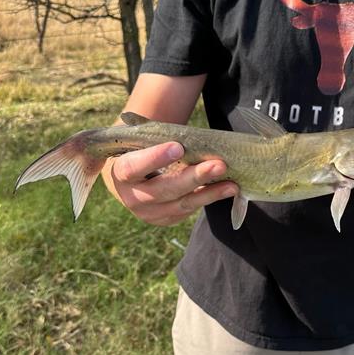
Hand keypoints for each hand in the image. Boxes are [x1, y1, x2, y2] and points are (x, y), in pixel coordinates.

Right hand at [109, 142, 238, 225]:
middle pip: (165, 189)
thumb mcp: (138, 144)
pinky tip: (227, 190)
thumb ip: (153, 138)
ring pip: (182, 204)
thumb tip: (186, 135)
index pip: (135, 167)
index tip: (178, 147)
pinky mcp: (166, 220)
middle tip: (219, 165)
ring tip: (232, 184)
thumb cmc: (139, 153)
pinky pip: (190, 209)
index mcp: (121, 174)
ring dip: (210, 193)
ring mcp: (150, 213)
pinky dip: (209, 198)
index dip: (155, 158)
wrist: (131, 181)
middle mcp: (133, 197)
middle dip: (194, 178)